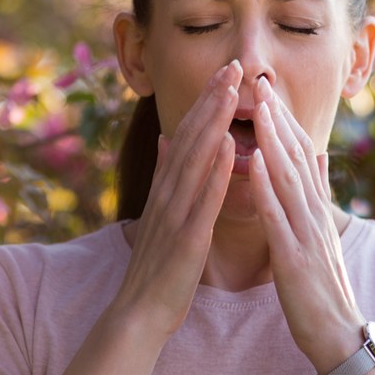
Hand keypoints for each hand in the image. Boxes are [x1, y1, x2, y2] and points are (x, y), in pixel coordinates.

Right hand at [108, 60, 241, 337]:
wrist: (140, 310)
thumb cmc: (158, 264)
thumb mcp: (159, 211)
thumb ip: (165, 175)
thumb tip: (166, 139)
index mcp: (167, 186)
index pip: (189, 134)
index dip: (207, 101)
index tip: (226, 71)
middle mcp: (168, 191)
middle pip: (192, 136)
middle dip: (213, 98)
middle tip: (234, 64)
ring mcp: (175, 212)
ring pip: (197, 157)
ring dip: (215, 121)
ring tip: (232, 89)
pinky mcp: (186, 236)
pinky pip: (203, 198)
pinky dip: (215, 170)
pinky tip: (229, 146)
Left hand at [247, 76, 366, 372]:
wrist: (338, 332)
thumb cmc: (323, 284)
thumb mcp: (322, 231)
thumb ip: (316, 192)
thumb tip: (318, 154)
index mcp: (316, 207)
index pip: (299, 153)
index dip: (283, 119)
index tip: (266, 87)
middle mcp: (314, 213)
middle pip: (295, 156)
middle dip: (277, 117)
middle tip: (261, 80)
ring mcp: (306, 233)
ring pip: (288, 178)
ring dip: (272, 139)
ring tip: (257, 107)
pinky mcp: (293, 257)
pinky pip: (278, 216)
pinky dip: (266, 186)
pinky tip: (254, 162)